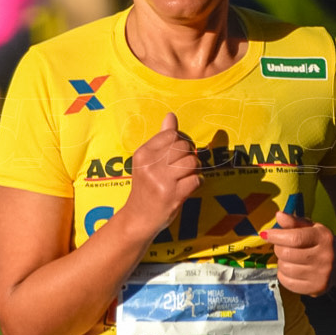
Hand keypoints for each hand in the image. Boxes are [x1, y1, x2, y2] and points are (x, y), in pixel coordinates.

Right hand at [123, 112, 200, 239]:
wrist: (138, 218)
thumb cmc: (145, 187)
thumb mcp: (147, 161)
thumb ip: (161, 138)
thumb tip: (171, 116)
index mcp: (143, 153)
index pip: (171, 134)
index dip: (181, 141)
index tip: (179, 152)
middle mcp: (150, 165)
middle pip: (183, 147)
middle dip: (189, 155)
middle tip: (184, 166)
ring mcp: (161, 180)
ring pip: (192, 162)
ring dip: (195, 169)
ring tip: (187, 176)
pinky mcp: (172, 195)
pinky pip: (196, 180)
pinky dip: (197, 183)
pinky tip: (188, 187)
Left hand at [263, 211, 335, 295]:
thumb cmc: (320, 242)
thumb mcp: (310, 228)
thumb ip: (294, 221)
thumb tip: (278, 215)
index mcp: (323, 238)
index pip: (295, 238)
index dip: (276, 236)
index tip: (266, 234)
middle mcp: (325, 257)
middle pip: (287, 254)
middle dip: (278, 248)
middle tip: (282, 246)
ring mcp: (321, 276)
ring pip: (285, 269)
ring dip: (281, 262)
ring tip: (288, 258)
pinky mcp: (316, 289)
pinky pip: (288, 283)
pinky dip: (283, 275)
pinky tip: (290, 269)